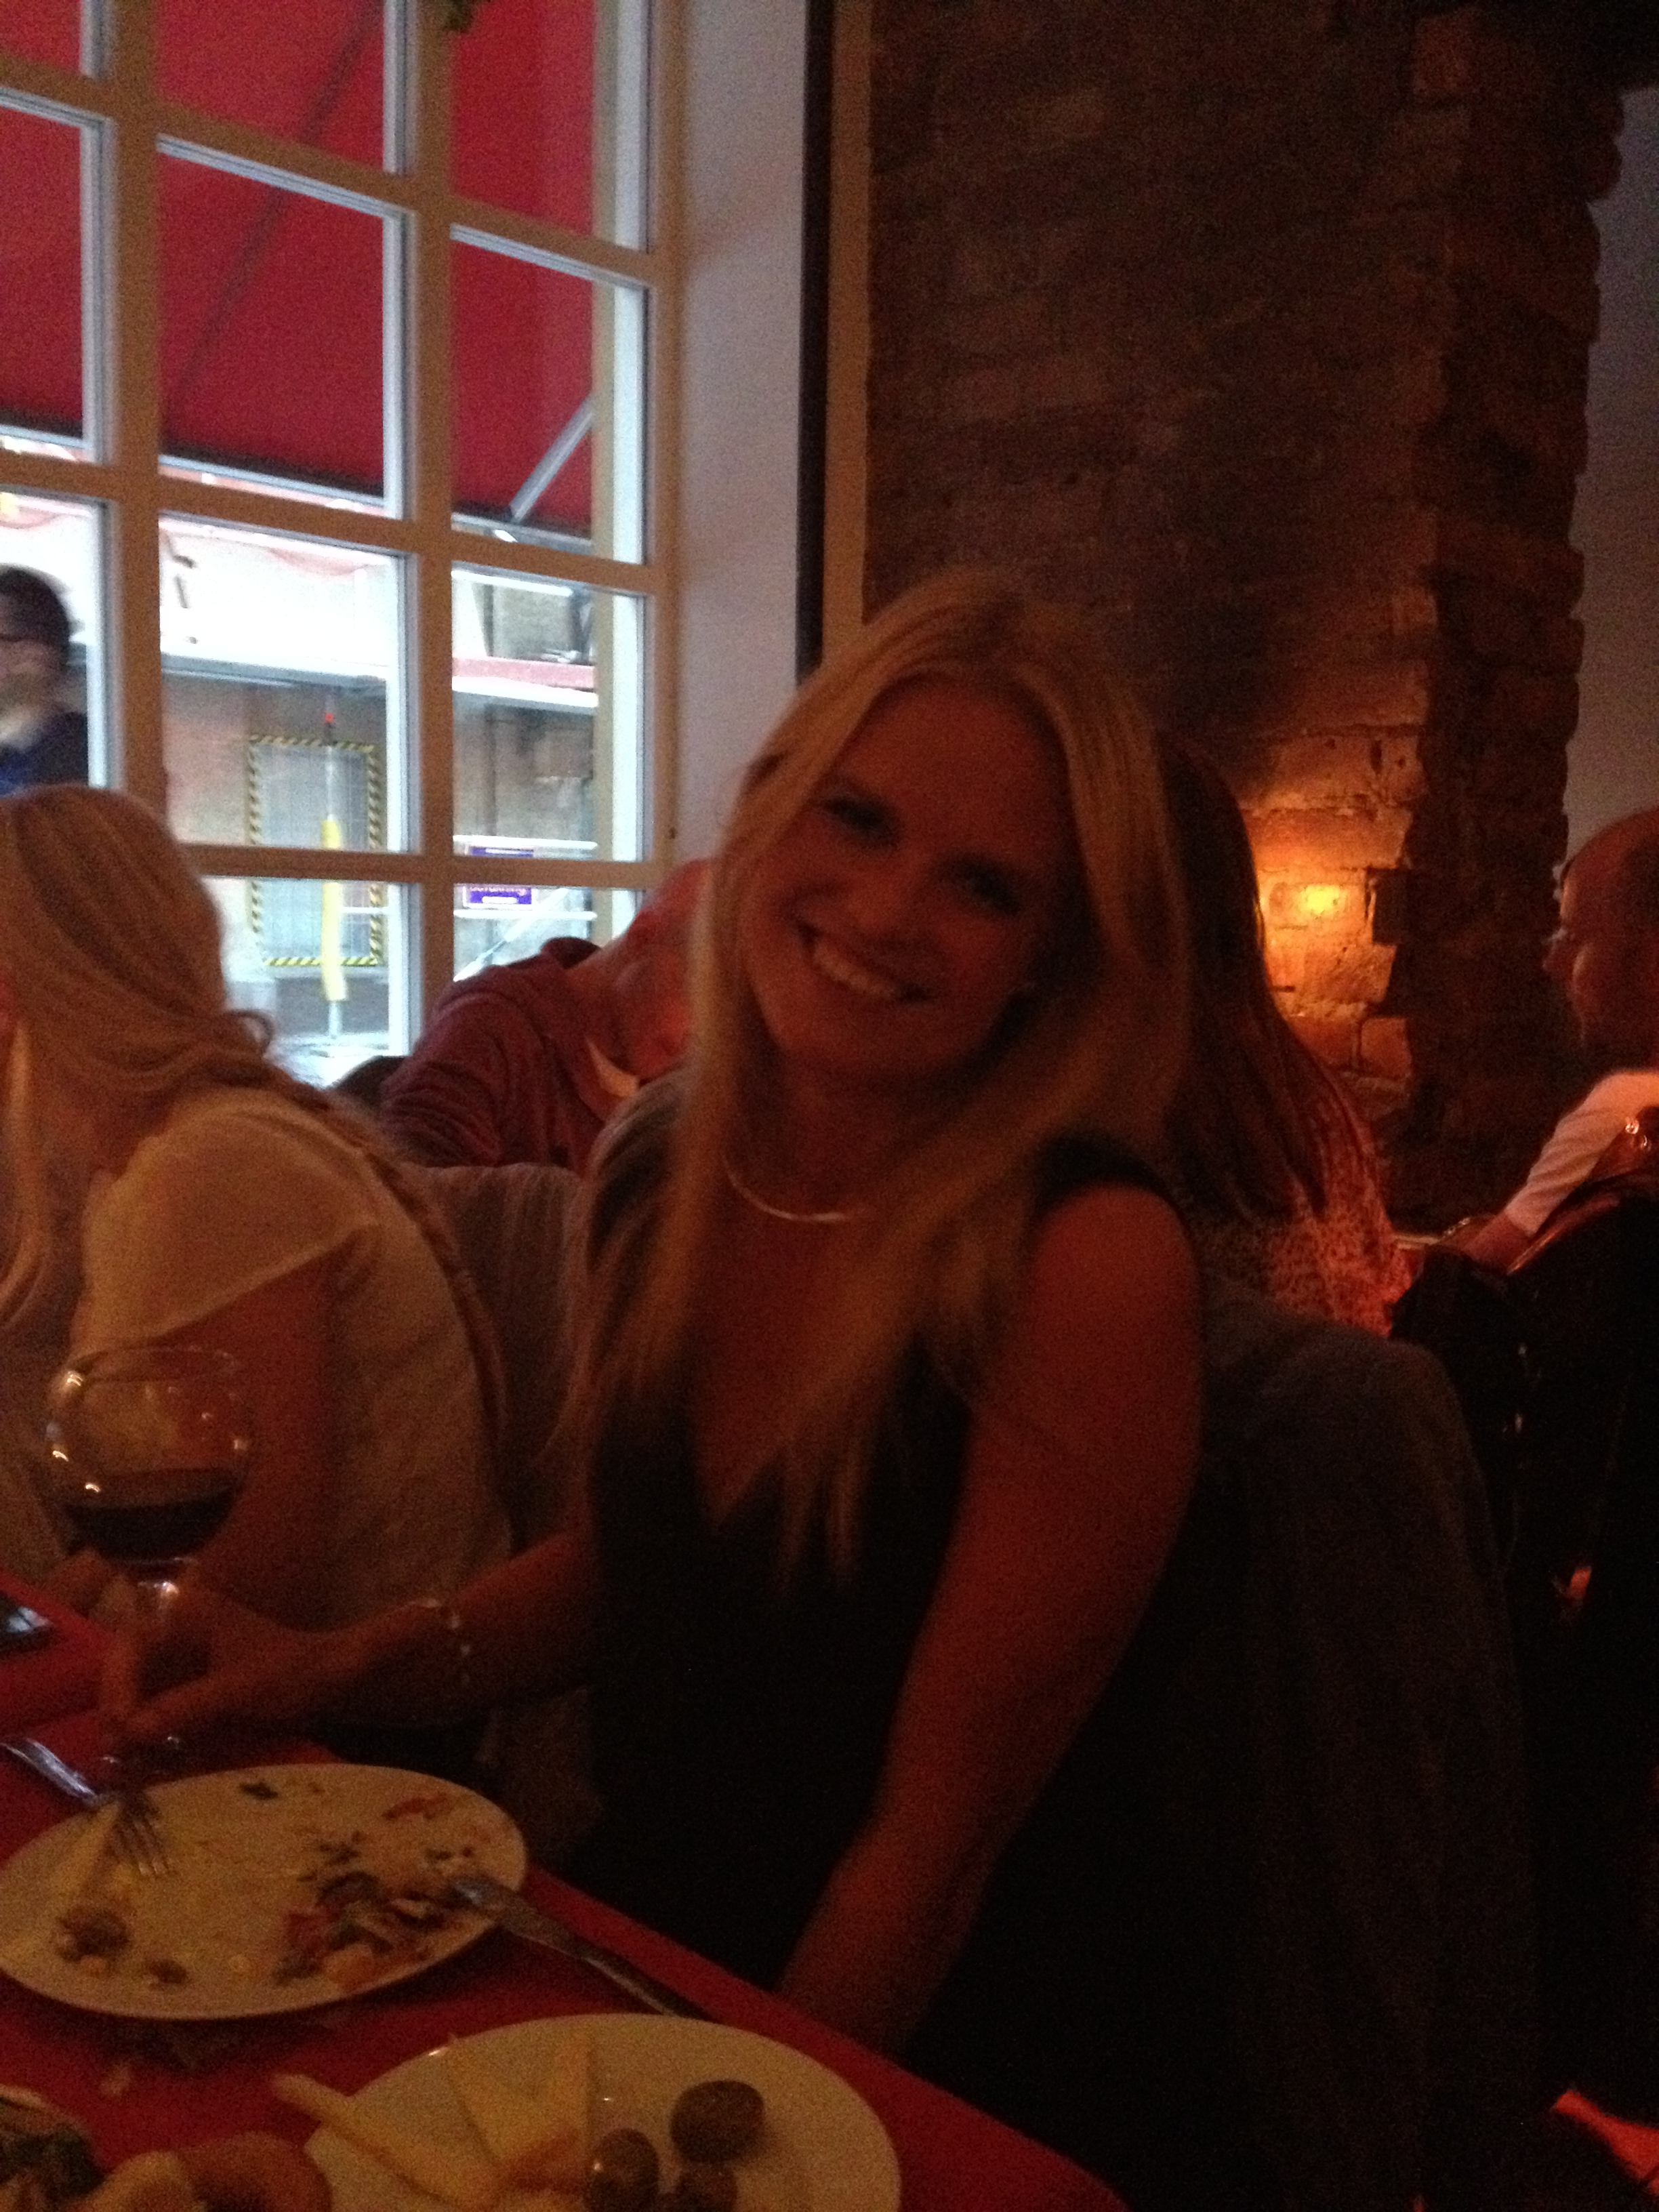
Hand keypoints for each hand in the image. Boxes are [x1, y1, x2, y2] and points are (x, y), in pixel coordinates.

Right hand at [99, 1573, 360, 1750]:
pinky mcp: (188, 1687)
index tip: (123, 1724)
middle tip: (117, 1751)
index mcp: (187, 1614)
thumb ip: (186, 1706)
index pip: (131, 1644)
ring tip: (126, 1762)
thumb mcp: (239, 1689)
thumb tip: (132, 1730)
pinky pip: (154, 1708)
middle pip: (125, 1668)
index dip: (119, 1685)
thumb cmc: (290, 1672)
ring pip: (136, 1692)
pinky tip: (145, 1759)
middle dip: (118, 1708)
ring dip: (129, 1725)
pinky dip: (148, 1733)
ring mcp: (181, 1660)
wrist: (330, 1680)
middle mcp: (176, 1631)